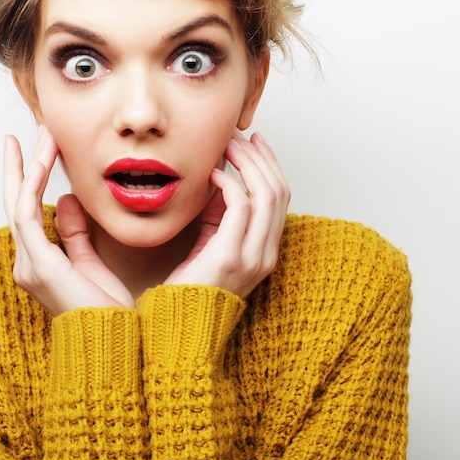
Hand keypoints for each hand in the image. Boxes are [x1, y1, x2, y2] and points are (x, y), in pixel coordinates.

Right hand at [3, 126, 134, 314]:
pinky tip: (40, 162)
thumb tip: (64, 199)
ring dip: (30, 167)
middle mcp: (27, 262)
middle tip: (25, 133)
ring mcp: (28, 264)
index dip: (30, 179)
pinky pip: (27, 215)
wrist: (112, 342)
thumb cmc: (105, 308)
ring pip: (19, 202)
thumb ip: (74, 232)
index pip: (28, 211)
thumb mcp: (89, 261)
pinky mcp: (38, 264)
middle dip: (21, 166)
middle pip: (16, 202)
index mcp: (39, 262)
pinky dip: (32, 186)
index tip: (39, 151)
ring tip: (40, 136)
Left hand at [163, 130, 289, 298]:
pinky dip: (229, 184)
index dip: (271, 164)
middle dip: (260, 157)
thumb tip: (221, 175)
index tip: (255, 141)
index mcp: (266, 249)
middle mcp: (267, 253)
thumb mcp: (212, 240)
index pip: (281, 197)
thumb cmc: (191, 281)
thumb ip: (221, 212)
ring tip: (228, 145)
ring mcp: (252, 257)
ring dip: (247, 164)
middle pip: (278, 191)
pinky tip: (214, 175)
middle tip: (238, 136)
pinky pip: (240, 208)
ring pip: (266, 195)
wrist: (178, 322)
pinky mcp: (229, 257)